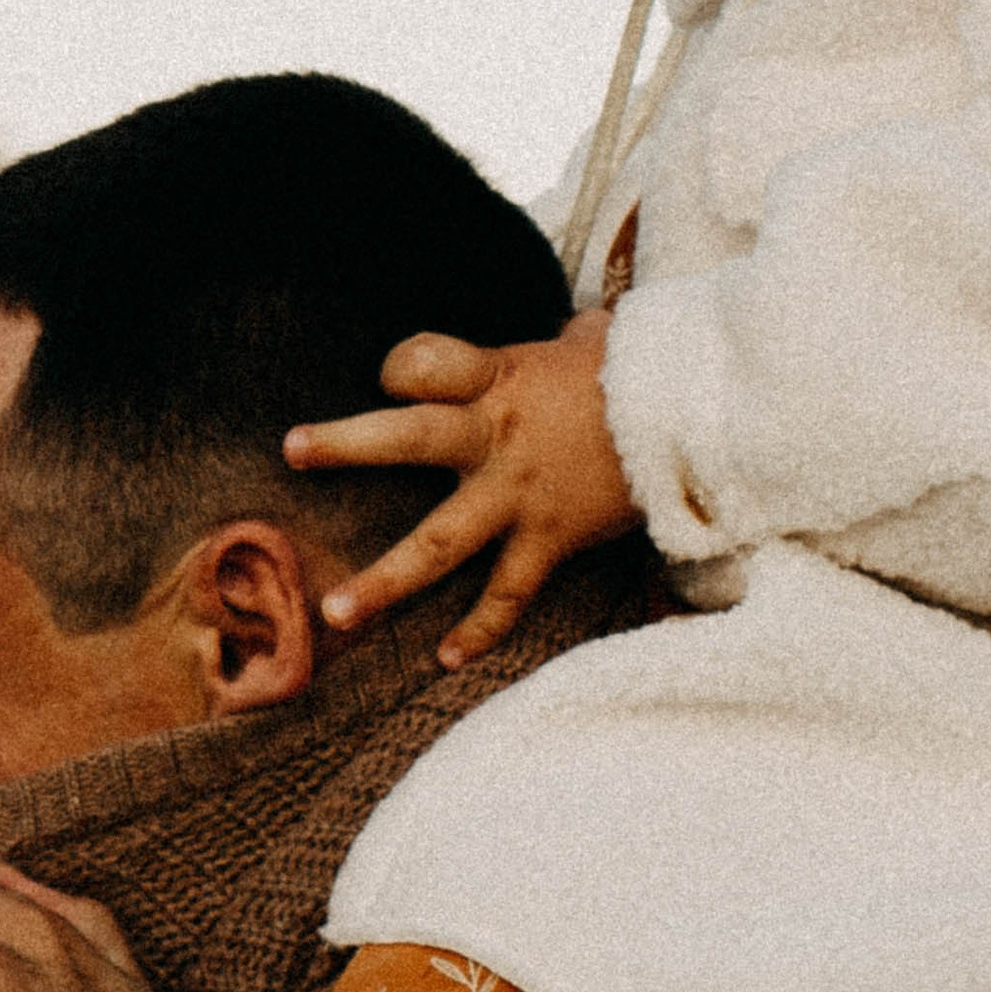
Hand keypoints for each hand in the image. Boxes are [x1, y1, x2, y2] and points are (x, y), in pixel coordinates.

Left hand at [282, 310, 636, 664]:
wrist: (696, 419)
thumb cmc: (636, 376)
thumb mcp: (588, 345)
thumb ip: (560, 344)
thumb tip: (581, 333)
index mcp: (498, 379)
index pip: (425, 364)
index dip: (402, 367)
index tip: (392, 378)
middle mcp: (497, 436)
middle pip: (410, 436)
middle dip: (347, 445)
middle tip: (294, 450)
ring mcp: (520, 494)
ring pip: (441, 540)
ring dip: (386, 580)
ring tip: (336, 614)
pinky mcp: (550, 538)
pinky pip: (508, 592)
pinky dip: (481, 628)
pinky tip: (445, 658)